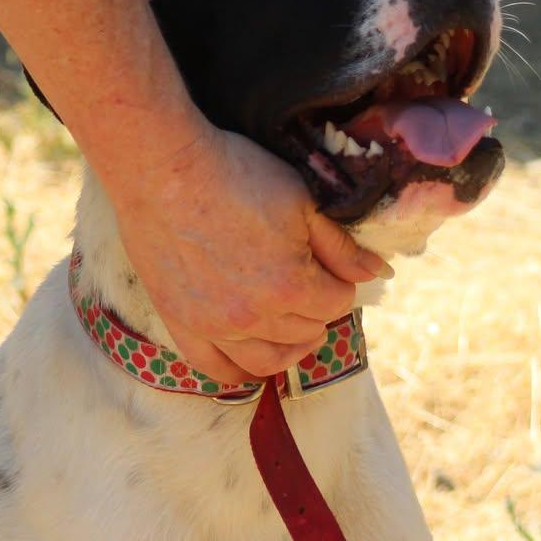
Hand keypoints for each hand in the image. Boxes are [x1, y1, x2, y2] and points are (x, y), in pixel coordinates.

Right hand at [114, 124, 389, 382]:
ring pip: (268, 361)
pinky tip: (251, 356)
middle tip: (309, 287)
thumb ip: (342, 246)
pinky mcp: (182, 326)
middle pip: (307, 332)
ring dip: (289, 347)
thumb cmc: (235, 174)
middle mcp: (254, 317)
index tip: (328, 267)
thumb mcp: (302, 200)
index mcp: (291, 286)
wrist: (162, 170)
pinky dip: (241, 370)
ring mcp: (215, 327)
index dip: (339, 283)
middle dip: (316, 310)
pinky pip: (218, 370)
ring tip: (292, 328)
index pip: (337, 303)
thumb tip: (378, 274)